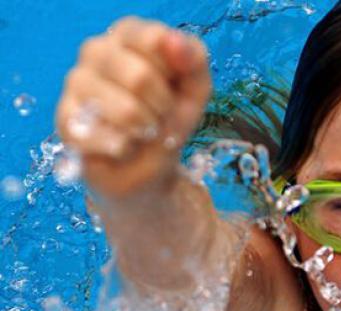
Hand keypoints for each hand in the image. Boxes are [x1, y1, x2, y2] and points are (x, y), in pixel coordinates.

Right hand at [56, 17, 210, 198]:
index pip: (154, 40)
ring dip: (147, 131)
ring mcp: (76, 83)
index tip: (175, 88)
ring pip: (125, 111)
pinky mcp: (66, 120)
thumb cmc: (168, 119)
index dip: (175, 76)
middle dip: (163, 108)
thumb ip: (193, 60)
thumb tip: (174, 41)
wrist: (148, 166)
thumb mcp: (195, 90)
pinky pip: (111, 139)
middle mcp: (96, 50)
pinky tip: (124, 147)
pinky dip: (130, 150)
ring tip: (143, 131)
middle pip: (140, 77)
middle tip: (160, 116)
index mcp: (128, 35)